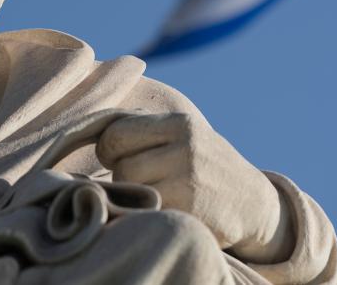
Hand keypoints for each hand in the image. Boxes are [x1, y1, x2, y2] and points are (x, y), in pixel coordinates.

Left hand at [96, 111, 292, 261]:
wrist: (249, 200)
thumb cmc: (199, 161)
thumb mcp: (179, 132)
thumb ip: (140, 124)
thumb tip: (87, 124)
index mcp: (178, 123)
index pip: (115, 133)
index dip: (109, 148)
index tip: (118, 157)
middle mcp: (187, 148)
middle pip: (121, 165)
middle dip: (122, 174)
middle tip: (140, 178)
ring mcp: (191, 182)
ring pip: (131, 190)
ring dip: (133, 195)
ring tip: (152, 192)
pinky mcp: (193, 213)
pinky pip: (148, 212)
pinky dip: (148, 212)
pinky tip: (165, 207)